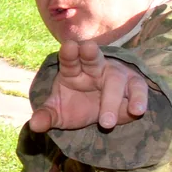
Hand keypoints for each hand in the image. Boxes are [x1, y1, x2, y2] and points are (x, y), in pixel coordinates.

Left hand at [27, 40, 149, 132]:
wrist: (101, 114)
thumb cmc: (76, 106)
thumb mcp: (59, 113)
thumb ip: (47, 116)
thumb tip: (34, 125)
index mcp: (72, 69)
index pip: (69, 59)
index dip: (68, 53)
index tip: (68, 46)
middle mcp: (95, 67)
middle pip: (93, 58)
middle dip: (90, 53)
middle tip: (87, 48)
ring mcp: (116, 75)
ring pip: (116, 80)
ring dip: (112, 98)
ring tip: (107, 121)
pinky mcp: (134, 85)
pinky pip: (138, 90)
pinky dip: (138, 100)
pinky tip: (136, 111)